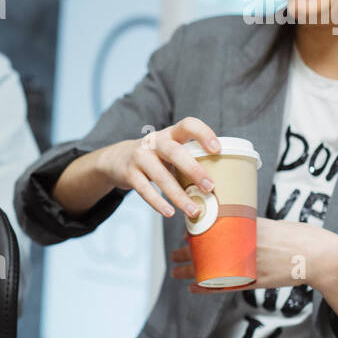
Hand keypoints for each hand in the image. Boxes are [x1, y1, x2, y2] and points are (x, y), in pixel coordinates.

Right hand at [99, 117, 221, 219]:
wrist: (117, 159)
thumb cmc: (155, 157)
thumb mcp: (169, 150)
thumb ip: (189, 158)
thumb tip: (220, 182)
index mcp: (170, 134)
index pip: (188, 125)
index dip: (203, 134)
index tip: (218, 149)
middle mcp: (154, 142)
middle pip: (174, 152)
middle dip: (194, 170)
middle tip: (210, 187)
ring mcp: (140, 157)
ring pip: (160, 176)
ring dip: (178, 195)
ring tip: (194, 210)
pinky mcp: (129, 173)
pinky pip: (144, 189)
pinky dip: (158, 202)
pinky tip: (169, 212)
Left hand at [171, 218, 337, 292]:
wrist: (321, 256)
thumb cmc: (299, 236)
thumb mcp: (274, 224)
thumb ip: (253, 226)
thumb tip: (235, 223)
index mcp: (250, 229)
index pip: (214, 230)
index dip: (195, 233)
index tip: (184, 233)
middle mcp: (247, 247)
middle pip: (208, 250)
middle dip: (187, 253)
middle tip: (175, 254)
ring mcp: (251, 265)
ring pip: (213, 269)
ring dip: (191, 271)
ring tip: (176, 271)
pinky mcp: (257, 281)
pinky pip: (227, 286)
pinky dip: (208, 287)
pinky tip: (194, 288)